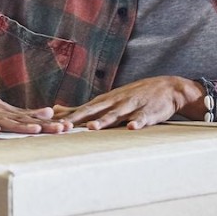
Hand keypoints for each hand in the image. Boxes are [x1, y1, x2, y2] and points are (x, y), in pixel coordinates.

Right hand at [0, 80, 66, 134]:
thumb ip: (20, 113)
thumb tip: (49, 113)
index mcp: (2, 111)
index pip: (28, 118)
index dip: (47, 123)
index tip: (67, 127)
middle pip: (20, 120)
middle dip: (41, 125)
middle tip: (61, 129)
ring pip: (0, 121)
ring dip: (17, 126)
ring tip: (35, 130)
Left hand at [53, 76, 201, 130]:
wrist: (168, 88)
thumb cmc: (133, 96)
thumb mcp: (107, 99)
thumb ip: (85, 107)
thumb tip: (57, 109)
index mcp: (104, 101)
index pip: (81, 109)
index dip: (66, 116)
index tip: (49, 123)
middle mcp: (115, 102)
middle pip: (94, 111)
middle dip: (78, 119)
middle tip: (63, 127)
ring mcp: (132, 106)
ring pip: (116, 115)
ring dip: (104, 121)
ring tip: (92, 127)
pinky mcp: (148, 112)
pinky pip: (142, 118)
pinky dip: (137, 122)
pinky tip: (132, 127)